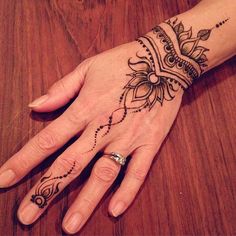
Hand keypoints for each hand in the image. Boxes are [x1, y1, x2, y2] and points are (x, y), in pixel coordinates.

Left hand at [0, 38, 182, 233]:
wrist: (162, 62)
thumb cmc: (123, 62)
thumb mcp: (88, 67)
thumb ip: (61, 89)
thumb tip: (35, 105)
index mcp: (86, 107)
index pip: (49, 139)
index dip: (24, 160)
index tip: (4, 178)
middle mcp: (104, 127)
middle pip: (71, 163)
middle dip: (47, 190)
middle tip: (26, 215)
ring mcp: (129, 137)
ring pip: (104, 173)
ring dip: (86, 200)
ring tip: (69, 226)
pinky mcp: (150, 142)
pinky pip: (138, 171)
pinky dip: (127, 191)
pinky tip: (114, 210)